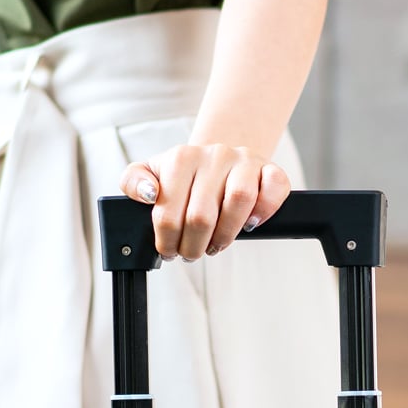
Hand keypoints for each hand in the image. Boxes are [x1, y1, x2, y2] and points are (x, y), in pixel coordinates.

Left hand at [120, 143, 290, 260]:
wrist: (217, 159)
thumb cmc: (184, 176)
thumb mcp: (151, 174)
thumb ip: (133, 181)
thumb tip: (148, 194)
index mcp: (181, 158)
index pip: (169, 212)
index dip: (167, 241)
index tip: (169, 250)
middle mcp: (214, 155)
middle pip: (202, 216)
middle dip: (193, 246)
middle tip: (192, 253)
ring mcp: (244, 160)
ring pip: (239, 202)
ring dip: (225, 236)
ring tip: (215, 245)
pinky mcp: (269, 168)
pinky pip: (273, 188)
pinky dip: (265, 210)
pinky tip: (250, 224)